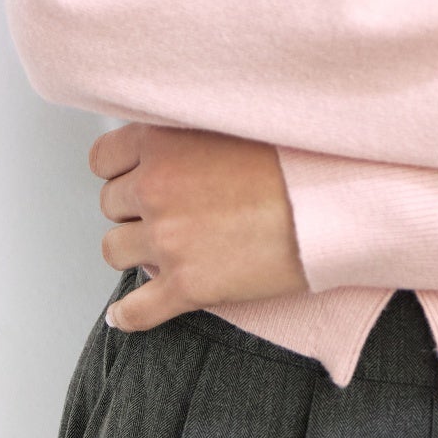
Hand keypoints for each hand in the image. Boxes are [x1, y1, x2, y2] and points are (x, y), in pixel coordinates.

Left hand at [89, 122, 308, 332]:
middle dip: (134, 210)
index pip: (104, 159)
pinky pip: (135, 309)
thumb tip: (173, 150)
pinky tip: (124, 314)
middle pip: (110, 206)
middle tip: (168, 211)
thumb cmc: (297, 159)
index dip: (122, 170)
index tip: (136, 177)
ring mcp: (167, 239)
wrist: (332, 203)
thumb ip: (190, 134)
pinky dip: (126, 314)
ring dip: (135, 251)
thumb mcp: (234, 123)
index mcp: (163, 142)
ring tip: (162, 249)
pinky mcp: (186, 286)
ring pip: (115, 251)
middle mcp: (155, 188)